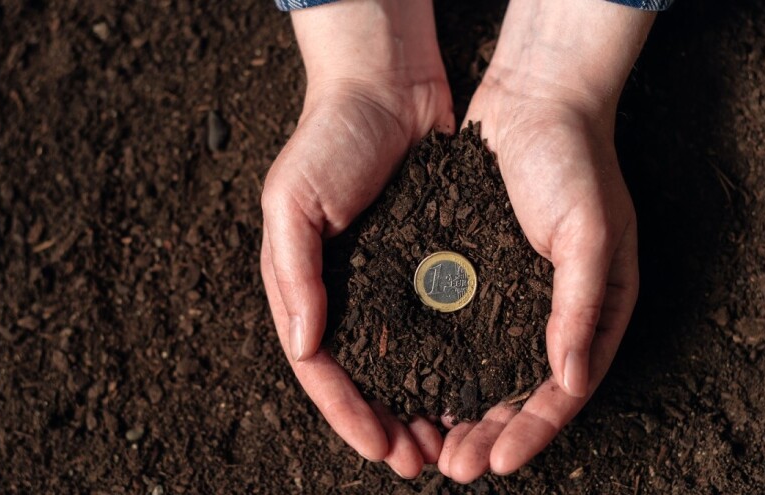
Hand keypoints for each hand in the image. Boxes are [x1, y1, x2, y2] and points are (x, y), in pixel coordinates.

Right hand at [260, 0, 453, 477]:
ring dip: (423, 403)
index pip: (322, 368)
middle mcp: (346, 292)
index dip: (349, 414)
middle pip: (365, 377)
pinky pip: (439, 323)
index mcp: (306, 286)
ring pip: (405, 361)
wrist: (387, 85)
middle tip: (423, 460)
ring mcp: (388, 280)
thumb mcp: (292, 201)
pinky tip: (472, 384)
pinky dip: (450, 360)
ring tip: (449, 438)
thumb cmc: (329, 137)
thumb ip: (293, 274)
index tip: (381, 448)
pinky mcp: (428, 263)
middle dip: (389, 424)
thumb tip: (305, 347)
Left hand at [437, 0, 652, 481]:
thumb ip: (584, 306)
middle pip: (518, 392)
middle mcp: (549, 313)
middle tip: (452, 465)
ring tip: (427, 441)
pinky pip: (455, 330)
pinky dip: (437, 362)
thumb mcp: (591, 233)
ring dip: (457, 409)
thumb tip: (571, 379)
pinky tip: (410, 384)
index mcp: (591, 312)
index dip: (532, 430)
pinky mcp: (474, 274)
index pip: (564, 390)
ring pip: (482, 370)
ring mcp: (510, 295)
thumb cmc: (575, 162)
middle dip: (487, 433)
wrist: (533, 101)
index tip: (498, 460)